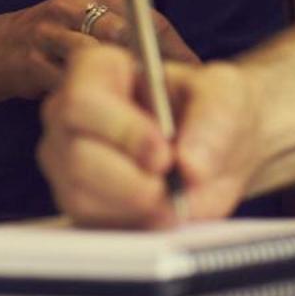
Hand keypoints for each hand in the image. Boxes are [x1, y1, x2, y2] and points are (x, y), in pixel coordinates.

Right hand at [0, 0, 198, 101]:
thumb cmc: (60, 41)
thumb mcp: (93, 23)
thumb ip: (130, 36)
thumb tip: (190, 68)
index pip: (148, 20)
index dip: (175, 54)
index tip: (198, 83)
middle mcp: (72, 2)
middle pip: (125, 36)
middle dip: (152, 73)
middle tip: (175, 104)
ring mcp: (48, 30)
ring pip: (96, 60)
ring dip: (121, 91)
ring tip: (146, 119)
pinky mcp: (30, 60)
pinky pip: (68, 85)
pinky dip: (91, 105)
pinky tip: (106, 123)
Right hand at [37, 46, 261, 227]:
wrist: (221, 150)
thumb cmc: (214, 108)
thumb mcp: (226, 95)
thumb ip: (214, 119)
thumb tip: (189, 164)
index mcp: (97, 71)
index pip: (83, 100)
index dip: (122, 130)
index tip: (164, 153)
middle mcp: (71, 114)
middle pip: (77, 155)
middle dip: (132, 181)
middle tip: (172, 185)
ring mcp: (68, 160)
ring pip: (80, 195)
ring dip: (135, 206)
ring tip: (171, 198)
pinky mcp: (78, 201)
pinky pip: (92, 224)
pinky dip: (132, 224)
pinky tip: (158, 211)